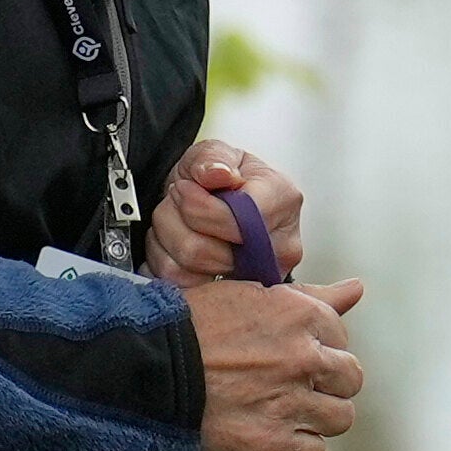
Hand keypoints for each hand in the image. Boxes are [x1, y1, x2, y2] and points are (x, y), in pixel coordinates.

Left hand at [147, 139, 310, 286]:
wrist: (213, 203)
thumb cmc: (221, 181)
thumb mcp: (214, 153)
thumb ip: (213, 158)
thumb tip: (218, 174)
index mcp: (283, 201)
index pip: (237, 220)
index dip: (199, 206)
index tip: (185, 187)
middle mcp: (280, 246)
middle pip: (205, 250)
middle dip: (176, 220)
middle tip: (177, 200)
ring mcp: (258, 277)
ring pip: (188, 268)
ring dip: (168, 238)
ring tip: (177, 220)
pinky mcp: (232, 297)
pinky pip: (182, 286)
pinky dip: (167, 260)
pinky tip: (176, 242)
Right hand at [182, 270, 366, 450]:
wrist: (147, 369)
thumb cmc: (189, 327)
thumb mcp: (250, 294)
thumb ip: (311, 296)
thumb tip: (356, 288)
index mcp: (300, 315)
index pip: (341, 334)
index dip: (318, 345)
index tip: (292, 351)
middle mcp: (304, 358)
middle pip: (350, 378)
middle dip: (327, 382)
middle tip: (292, 384)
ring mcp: (292, 402)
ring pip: (340, 418)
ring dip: (317, 417)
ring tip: (283, 410)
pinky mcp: (274, 443)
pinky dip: (296, 448)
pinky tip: (272, 433)